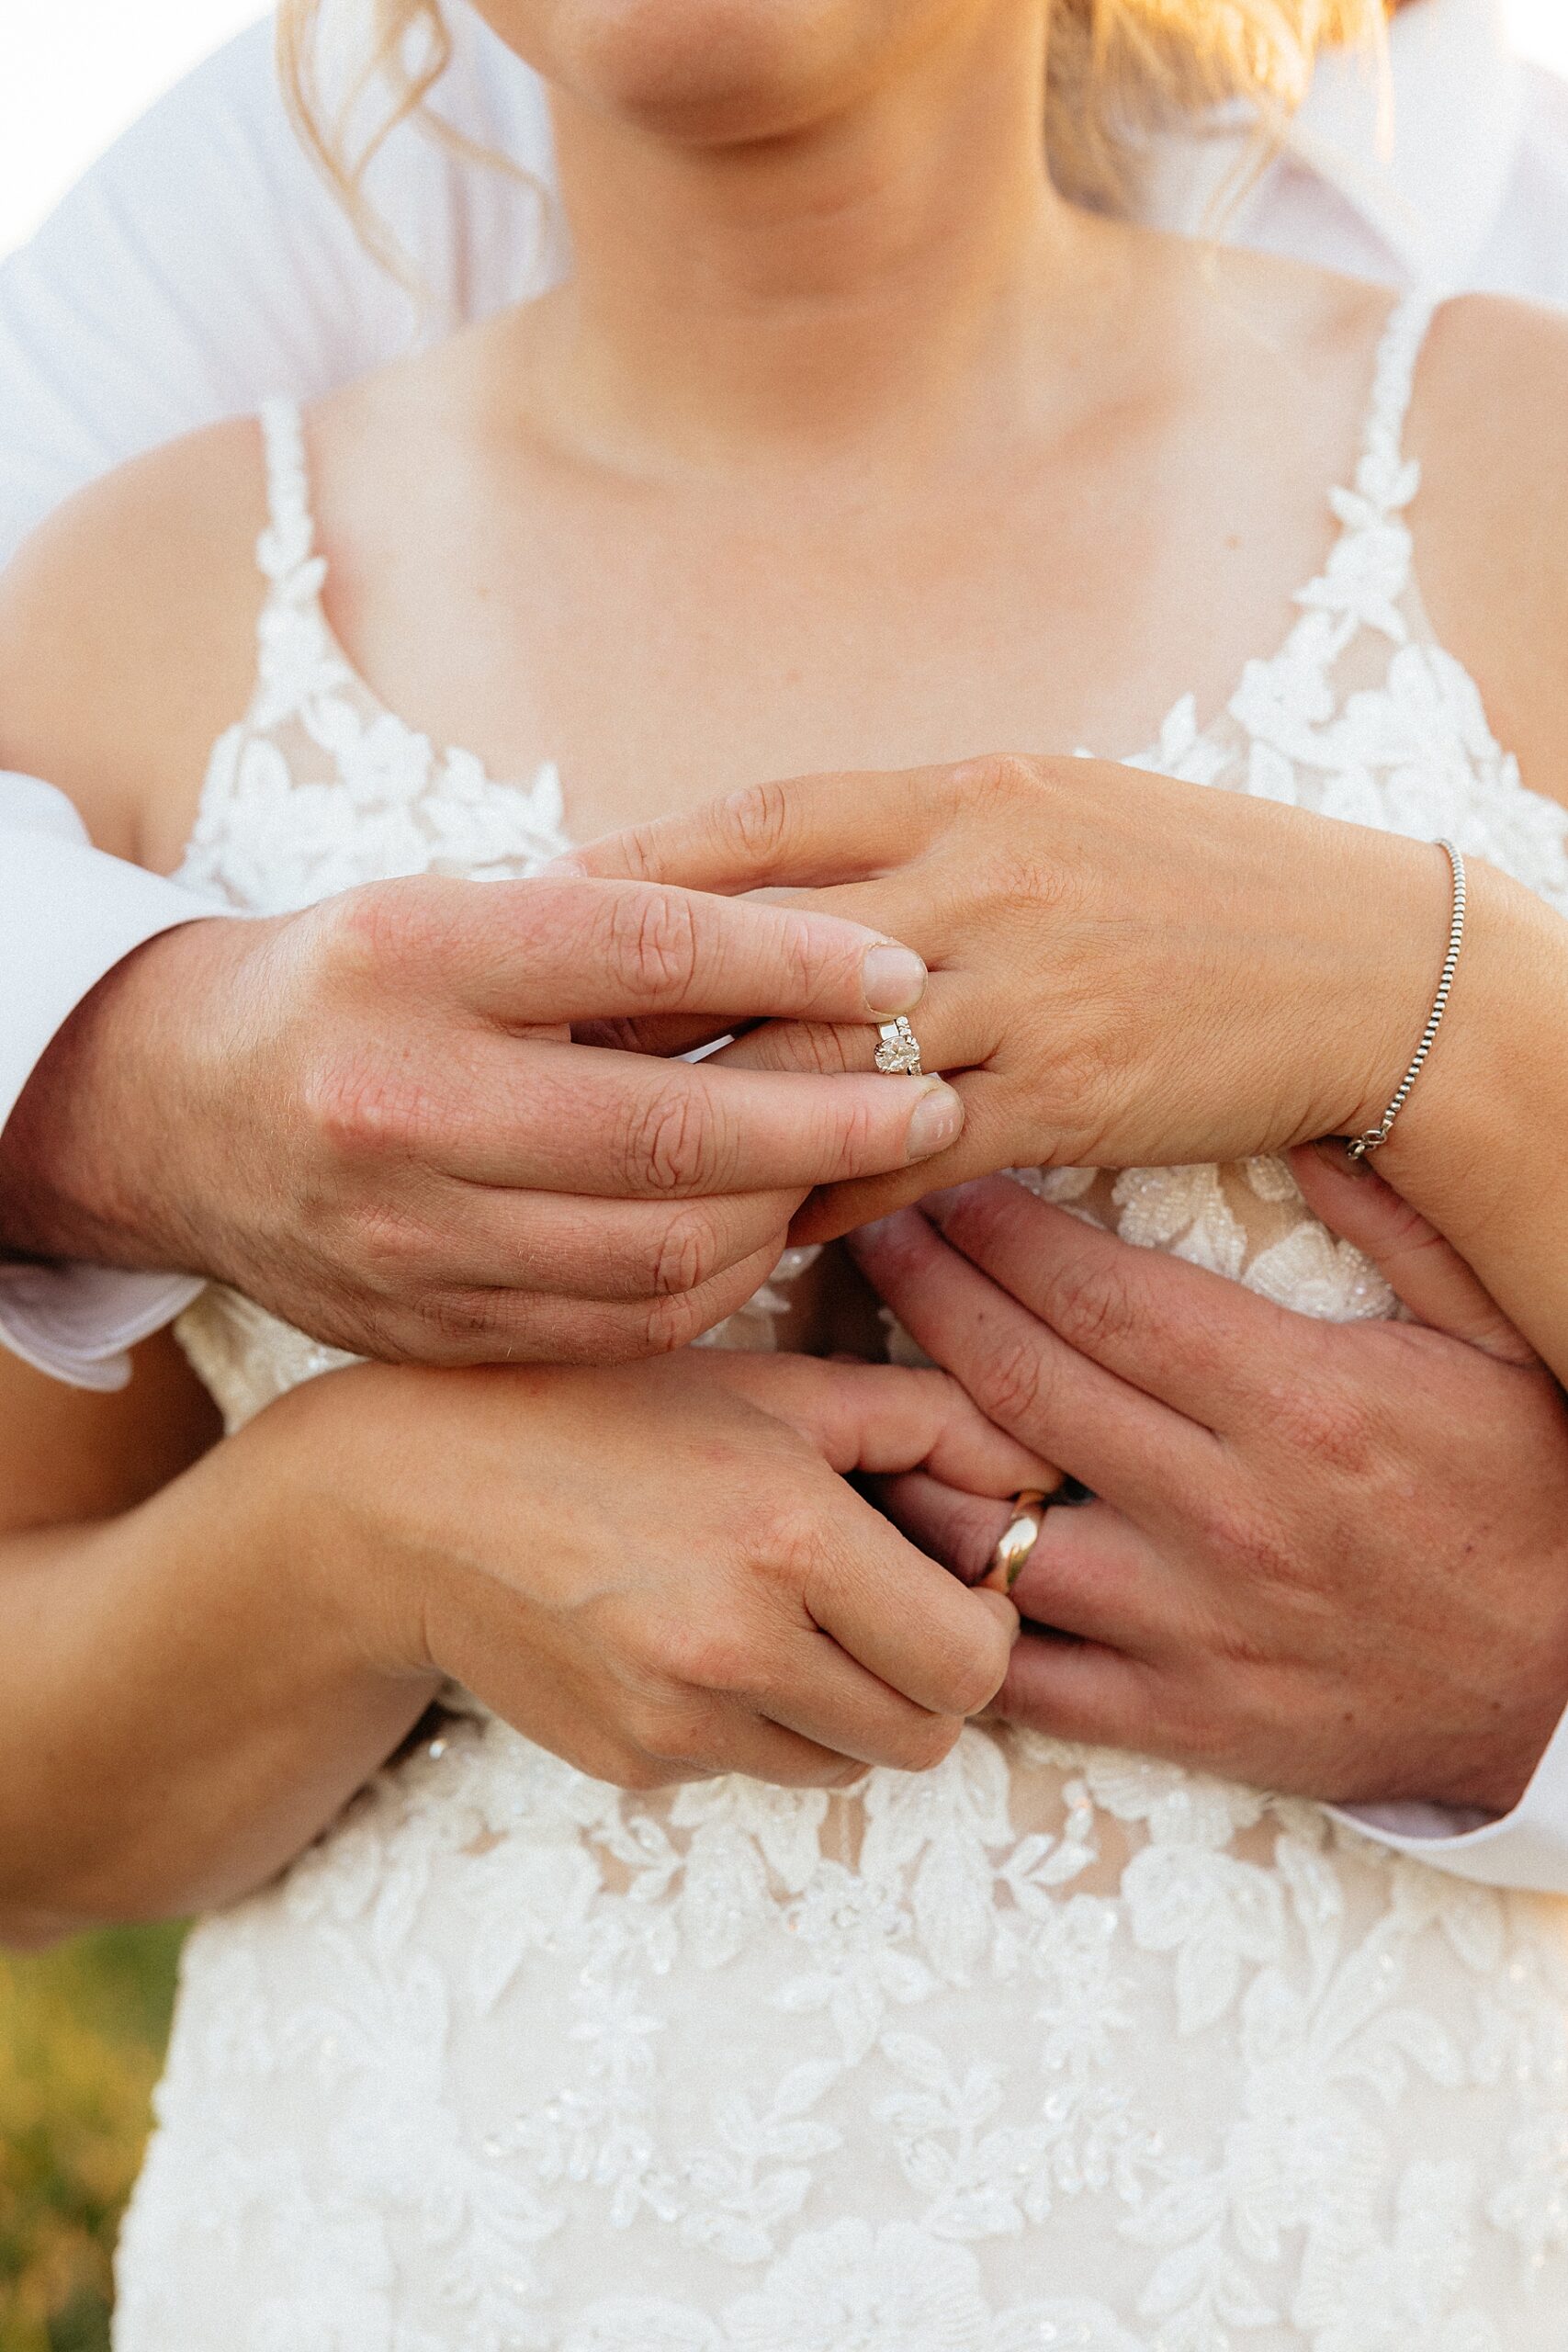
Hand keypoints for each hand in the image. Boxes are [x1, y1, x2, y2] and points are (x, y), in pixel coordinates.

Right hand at [0, 873, 960, 1361]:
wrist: (177, 1113)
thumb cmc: (353, 987)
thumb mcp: (450, 915)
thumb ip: (607, 934)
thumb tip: (822, 948)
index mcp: (410, 956)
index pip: (644, 950)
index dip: (795, 961)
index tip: (900, 970)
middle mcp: (398, 1100)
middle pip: (669, 1130)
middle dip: (830, 1118)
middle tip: (932, 1095)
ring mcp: (407, 1234)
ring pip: (656, 1248)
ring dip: (788, 1209)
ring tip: (860, 1166)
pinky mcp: (426, 1325)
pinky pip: (617, 1321)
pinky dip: (716, 1280)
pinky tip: (766, 1233)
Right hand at [289, 1348, 1032, 1789]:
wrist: (409, 1501)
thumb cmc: (602, 1414)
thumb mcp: (771, 1385)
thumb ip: (926, 1422)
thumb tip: (1038, 1478)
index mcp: (789, 1539)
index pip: (972, 1662)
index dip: (982, 1625)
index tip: (947, 1577)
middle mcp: (736, 1648)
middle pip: (925, 1735)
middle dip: (926, 1676)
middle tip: (877, 1601)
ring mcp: (678, 1723)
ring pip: (846, 1764)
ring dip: (845, 1702)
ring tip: (776, 1607)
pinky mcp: (634, 1767)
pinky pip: (753, 1765)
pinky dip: (755, 1716)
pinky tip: (691, 1631)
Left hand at [560, 755, 1515, 1240]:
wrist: (1367, 964)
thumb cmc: (1199, 882)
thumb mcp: (1057, 807)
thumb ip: (919, 833)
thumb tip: (785, 872)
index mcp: (965, 789)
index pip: (757, 823)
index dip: (633, 867)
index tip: (533, 905)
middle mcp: (978, 879)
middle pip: (755, 944)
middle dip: (628, 1000)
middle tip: (518, 1047)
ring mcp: (1022, 990)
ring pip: (814, 1061)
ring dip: (703, 1116)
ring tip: (601, 1156)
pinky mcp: (1065, 1098)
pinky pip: (903, 1156)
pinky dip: (819, 1191)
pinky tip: (755, 1222)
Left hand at [846, 1155, 1567, 1814]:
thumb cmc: (1527, 1498)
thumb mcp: (1498, 1342)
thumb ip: (1400, 1225)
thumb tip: (1301, 1120)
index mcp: (1297, 1403)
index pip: (1096, 1295)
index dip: (996, 1231)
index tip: (942, 1186)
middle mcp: (1225, 1512)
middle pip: (1017, 1384)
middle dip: (923, 1294)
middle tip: (867, 1237)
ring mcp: (1188, 1626)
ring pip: (984, 1534)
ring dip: (905, 1454)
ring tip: (857, 1387)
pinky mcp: (1174, 1720)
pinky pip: (1017, 1672)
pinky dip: (946, 1610)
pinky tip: (902, 1547)